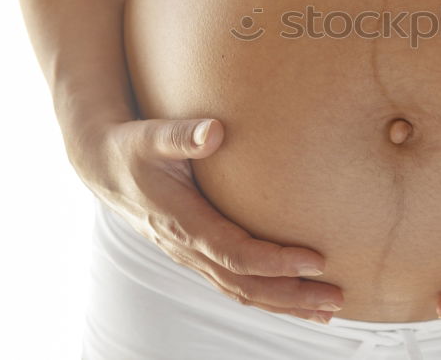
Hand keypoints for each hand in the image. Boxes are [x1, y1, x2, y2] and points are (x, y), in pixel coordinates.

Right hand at [65, 116, 344, 323]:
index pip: (234, 253)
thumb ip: (181, 134)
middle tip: (336, 296)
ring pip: (241, 291)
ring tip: (329, 309)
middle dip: (292, 294)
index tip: (315, 260)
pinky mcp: (198, 255)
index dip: (275, 261)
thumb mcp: (150, 136)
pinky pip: (235, 284)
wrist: (103, 168)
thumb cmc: (132, 147)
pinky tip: (297, 300)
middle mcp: (187, 247)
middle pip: (244, 284)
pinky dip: (268, 296)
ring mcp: (192, 256)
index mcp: (182, 221)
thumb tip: (214, 130)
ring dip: (285, 303)